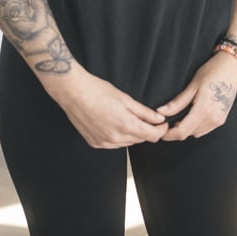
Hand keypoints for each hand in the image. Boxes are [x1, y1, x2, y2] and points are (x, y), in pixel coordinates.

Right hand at [42, 69, 167, 148]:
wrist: (74, 93)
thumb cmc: (98, 91)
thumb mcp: (125, 98)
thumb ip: (144, 112)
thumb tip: (159, 119)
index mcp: (126, 125)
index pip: (151, 136)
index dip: (160, 130)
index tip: (162, 123)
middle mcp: (115, 138)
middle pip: (140, 140)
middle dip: (147, 130)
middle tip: (148, 119)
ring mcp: (104, 143)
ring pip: (127, 143)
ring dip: (133, 134)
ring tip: (129, 118)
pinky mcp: (95, 143)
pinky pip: (113, 144)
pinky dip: (119, 137)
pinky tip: (115, 124)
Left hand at [156, 52, 236, 140]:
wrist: (232, 66)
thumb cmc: (212, 71)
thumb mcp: (192, 85)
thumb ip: (177, 102)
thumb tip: (161, 112)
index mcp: (204, 110)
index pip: (182, 132)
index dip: (169, 134)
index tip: (160, 129)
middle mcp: (213, 118)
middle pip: (188, 133)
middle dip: (176, 129)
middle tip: (168, 118)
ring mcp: (219, 120)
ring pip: (196, 132)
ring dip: (186, 127)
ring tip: (180, 113)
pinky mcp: (222, 119)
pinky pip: (204, 129)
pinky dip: (196, 125)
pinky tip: (193, 112)